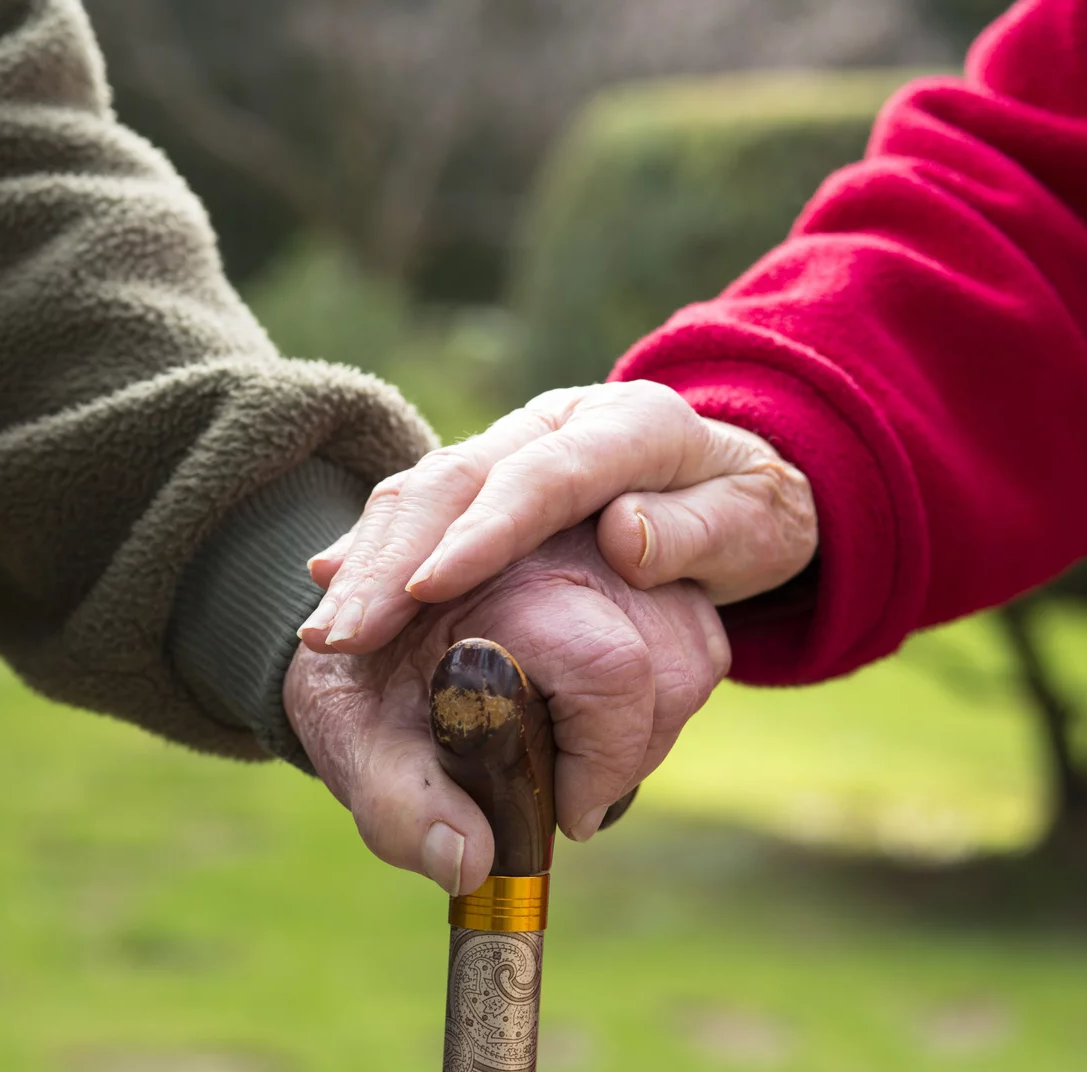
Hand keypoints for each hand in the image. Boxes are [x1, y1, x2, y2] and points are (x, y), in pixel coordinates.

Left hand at [283, 525, 729, 895]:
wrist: (364, 619)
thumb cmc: (361, 681)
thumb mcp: (351, 741)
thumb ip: (401, 805)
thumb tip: (472, 861)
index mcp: (494, 575)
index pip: (609, 666)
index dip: (602, 759)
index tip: (565, 816)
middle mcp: (565, 542)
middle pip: (669, 663)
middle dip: (624, 753)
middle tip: (568, 798)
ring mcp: (610, 547)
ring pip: (694, 655)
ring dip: (648, 731)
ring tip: (576, 759)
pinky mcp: (641, 563)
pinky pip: (701, 641)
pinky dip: (665, 701)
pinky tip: (600, 723)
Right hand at [299, 380, 815, 655]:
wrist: (736, 477)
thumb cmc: (752, 512)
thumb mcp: (759, 523)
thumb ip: (701, 528)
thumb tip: (626, 536)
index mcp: (632, 425)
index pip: (547, 473)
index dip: (484, 529)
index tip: (430, 589)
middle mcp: (560, 423)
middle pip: (462, 477)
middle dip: (396, 555)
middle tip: (344, 632)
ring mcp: (517, 445)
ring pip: (426, 489)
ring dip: (370, 558)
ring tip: (326, 628)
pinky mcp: (489, 479)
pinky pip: (420, 507)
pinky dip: (374, 549)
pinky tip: (331, 590)